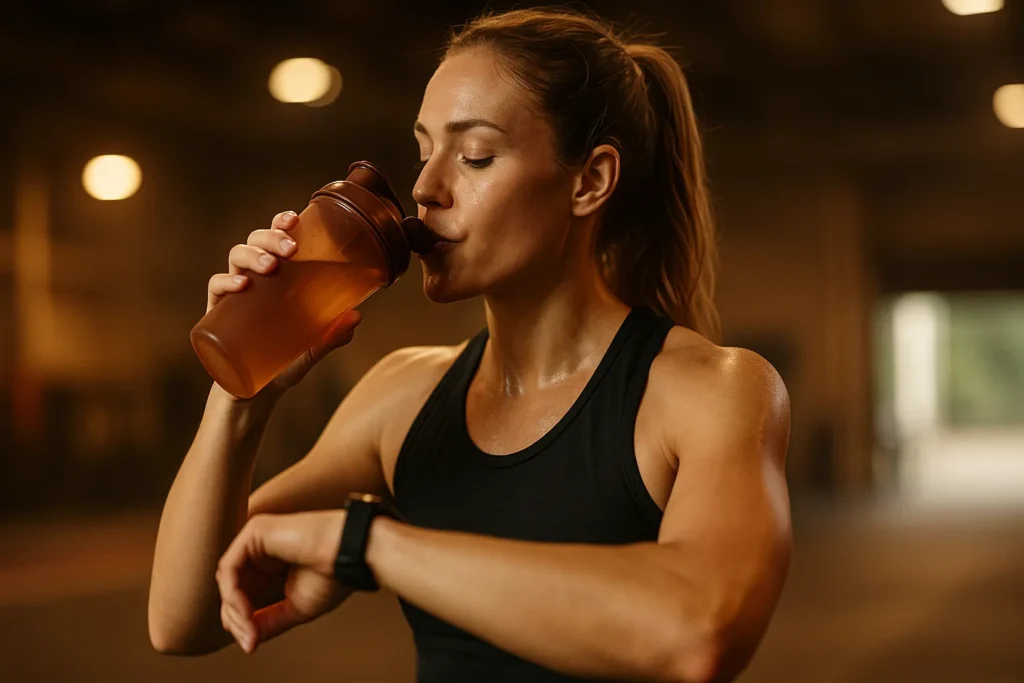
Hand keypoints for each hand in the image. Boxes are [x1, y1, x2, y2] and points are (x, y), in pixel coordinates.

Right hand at [205, 211, 361, 400]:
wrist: (256, 394)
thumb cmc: (284, 363)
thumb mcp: (312, 350)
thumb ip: (332, 336)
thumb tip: (356, 317)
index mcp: (276, 279)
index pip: (276, 241)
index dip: (281, 223)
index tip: (294, 218)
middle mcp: (254, 279)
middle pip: (256, 241)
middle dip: (271, 237)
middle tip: (290, 248)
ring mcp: (234, 294)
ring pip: (236, 257)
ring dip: (252, 255)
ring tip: (270, 267)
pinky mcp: (217, 313)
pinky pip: (215, 288)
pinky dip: (225, 282)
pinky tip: (240, 285)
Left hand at [215, 510, 349, 653]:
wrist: (350, 555)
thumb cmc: (333, 575)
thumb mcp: (296, 607)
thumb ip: (269, 620)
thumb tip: (247, 639)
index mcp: (272, 563)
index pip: (244, 594)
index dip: (243, 621)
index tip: (253, 644)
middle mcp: (262, 549)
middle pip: (232, 588)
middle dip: (236, 619)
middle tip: (250, 640)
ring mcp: (257, 538)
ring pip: (227, 579)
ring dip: (234, 610)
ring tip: (250, 628)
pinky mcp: (255, 532)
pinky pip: (230, 567)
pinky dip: (233, 594)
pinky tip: (247, 611)